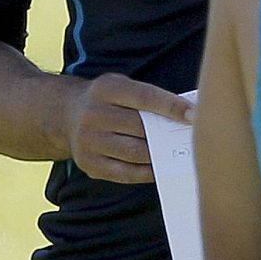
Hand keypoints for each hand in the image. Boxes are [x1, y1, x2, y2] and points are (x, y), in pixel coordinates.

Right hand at [64, 72, 194, 183]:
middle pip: (140, 128)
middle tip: (192, 138)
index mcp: (106, 89)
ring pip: (134, 153)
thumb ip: (148, 97)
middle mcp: (93, 115)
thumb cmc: (108, 100)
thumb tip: (186, 114)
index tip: (194, 114)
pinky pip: (124, 173)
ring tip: (177, 153)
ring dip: (159, 154)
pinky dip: (146, 172)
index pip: (145, 97)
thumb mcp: (122, 86)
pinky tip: (159, 167)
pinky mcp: (88, 164)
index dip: (171, 106)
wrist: (66, 115)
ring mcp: (88, 142)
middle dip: (167, 133)